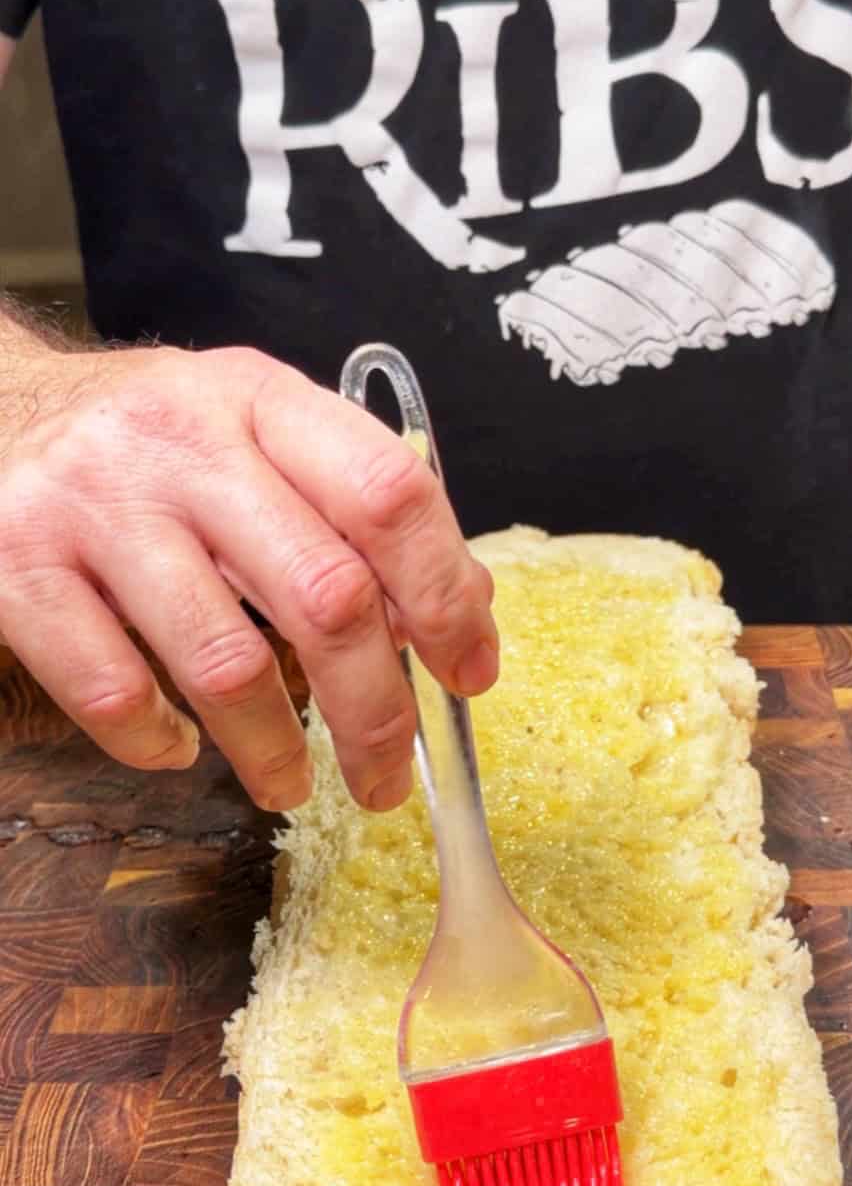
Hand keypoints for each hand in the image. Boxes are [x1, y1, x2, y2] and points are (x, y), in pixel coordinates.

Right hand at [0, 341, 497, 812]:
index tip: (470, 671)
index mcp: (259, 400)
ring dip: (275, 750)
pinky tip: (176, 747)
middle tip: (389, 774)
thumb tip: (461, 608)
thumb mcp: (253, 432)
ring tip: (292, 785)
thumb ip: (352, 505)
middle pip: (326, 595)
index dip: (446, 595)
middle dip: (377, 711)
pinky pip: (113, 691)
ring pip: (227, 662)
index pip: (388, 492)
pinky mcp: (15, 572)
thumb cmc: (146, 440)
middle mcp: (180, 444)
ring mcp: (93, 507)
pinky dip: (158, 742)